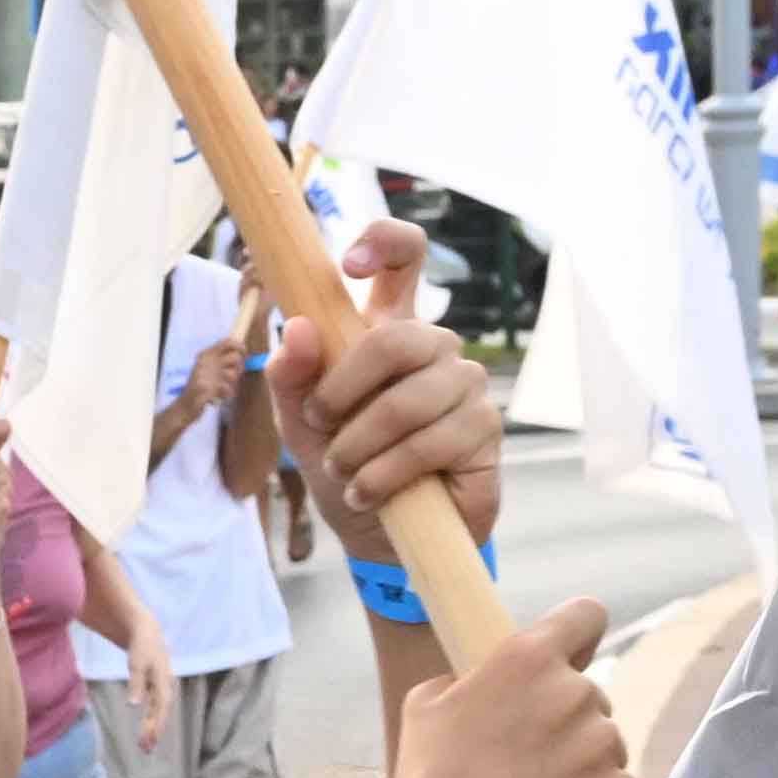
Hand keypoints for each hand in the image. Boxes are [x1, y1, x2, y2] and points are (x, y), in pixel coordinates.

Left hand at [274, 226, 501, 552]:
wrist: (380, 534)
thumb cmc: (346, 466)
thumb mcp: (302, 425)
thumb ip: (292, 378)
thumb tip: (297, 328)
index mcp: (390, 328)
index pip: (404, 257)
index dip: (383, 242)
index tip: (347, 264)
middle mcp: (434, 346)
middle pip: (395, 340)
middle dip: (342, 390)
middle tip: (319, 426)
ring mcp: (465, 384)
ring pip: (407, 402)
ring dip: (359, 445)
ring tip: (343, 473)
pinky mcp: (484, 428)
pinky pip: (430, 443)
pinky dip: (385, 474)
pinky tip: (368, 493)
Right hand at [353, 596, 636, 777]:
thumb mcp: (426, 708)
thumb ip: (470, 681)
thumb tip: (487, 685)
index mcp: (526, 659)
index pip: (585, 616)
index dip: (578, 636)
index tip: (570, 655)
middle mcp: (575, 694)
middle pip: (589, 697)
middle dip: (564, 723)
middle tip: (521, 763)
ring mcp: (604, 746)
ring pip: (604, 747)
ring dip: (580, 768)